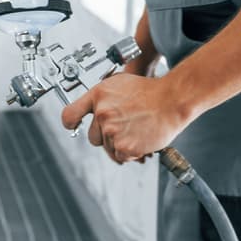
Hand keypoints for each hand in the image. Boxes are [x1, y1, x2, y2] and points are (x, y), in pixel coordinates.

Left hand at [61, 72, 189, 163]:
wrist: (171, 100)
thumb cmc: (149, 91)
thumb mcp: (119, 84)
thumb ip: (102, 98)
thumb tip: (93, 109)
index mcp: (98, 95)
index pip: (69, 115)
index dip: (71, 123)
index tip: (74, 125)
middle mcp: (102, 113)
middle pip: (92, 137)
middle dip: (105, 136)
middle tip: (123, 127)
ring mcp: (112, 131)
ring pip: (108, 148)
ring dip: (120, 143)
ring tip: (136, 129)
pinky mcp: (124, 146)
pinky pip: (120, 156)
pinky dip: (130, 152)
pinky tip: (140, 137)